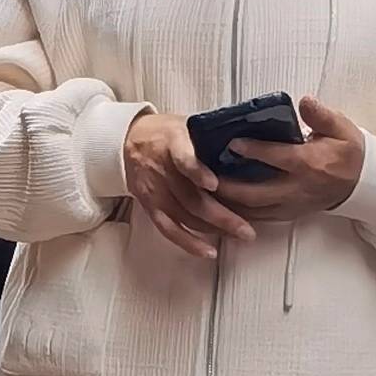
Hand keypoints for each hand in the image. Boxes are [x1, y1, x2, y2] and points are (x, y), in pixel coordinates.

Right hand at [121, 109, 258, 260]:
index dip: (196, 172)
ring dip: (214, 230)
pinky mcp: (150, 207)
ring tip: (239, 236)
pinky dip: (189, 242)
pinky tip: (208, 251)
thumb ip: (209, 136)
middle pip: (192, 198)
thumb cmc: (165, 132)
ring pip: (186, 217)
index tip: (214, 183)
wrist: (128, 140)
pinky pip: (170, 230)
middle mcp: (162, 170)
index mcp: (172, 142)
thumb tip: (247, 146)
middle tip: (247, 228)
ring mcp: (155, 192)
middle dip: (222, 216)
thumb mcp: (186, 124)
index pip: (182, 158)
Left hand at [203, 92, 366, 224]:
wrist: (362, 183)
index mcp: (309, 163)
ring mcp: (290, 206)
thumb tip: (304, 101)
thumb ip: (321, 115)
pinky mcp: (287, 215)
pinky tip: (220, 205)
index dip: (253, 150)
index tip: (232, 142)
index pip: (277, 157)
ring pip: (253, 210)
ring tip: (204, 191)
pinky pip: (258, 218)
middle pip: (255, 192)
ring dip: (227, 204)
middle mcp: (296, 188)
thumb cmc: (348, 152)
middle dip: (228, 187)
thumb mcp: (342, 128)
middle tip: (204, 176)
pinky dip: (237, 213)